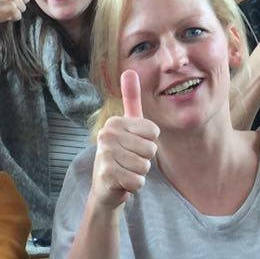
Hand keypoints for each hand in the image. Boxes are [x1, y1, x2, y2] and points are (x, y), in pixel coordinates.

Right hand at [91, 72, 159, 210]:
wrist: (105, 188)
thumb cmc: (121, 155)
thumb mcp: (128, 126)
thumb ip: (130, 99)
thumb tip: (129, 70)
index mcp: (116, 122)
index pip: (154, 133)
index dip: (149, 144)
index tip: (133, 147)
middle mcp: (107, 134)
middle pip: (150, 149)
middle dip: (144, 160)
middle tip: (128, 162)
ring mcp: (105, 154)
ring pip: (145, 166)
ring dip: (138, 173)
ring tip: (125, 171)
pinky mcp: (106, 174)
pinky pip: (138, 181)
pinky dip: (134, 186)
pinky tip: (122, 183)